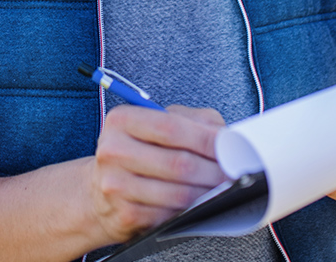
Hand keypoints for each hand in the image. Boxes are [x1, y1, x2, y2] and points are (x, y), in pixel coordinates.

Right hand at [88, 104, 226, 243]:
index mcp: (121, 120)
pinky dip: (192, 212)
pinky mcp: (125, 215)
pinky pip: (170, 216)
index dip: (205, 138)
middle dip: (214, 171)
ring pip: (178, 194)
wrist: (102, 188)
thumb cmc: (138, 150)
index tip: (230, 147)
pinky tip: (201, 205)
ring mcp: (116, 185)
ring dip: (208, 194)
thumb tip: (225, 135)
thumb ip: (192, 120)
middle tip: (234, 174)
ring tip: (224, 189)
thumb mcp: (158, 122)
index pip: (171, 127)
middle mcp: (113, 150)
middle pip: (178, 163)